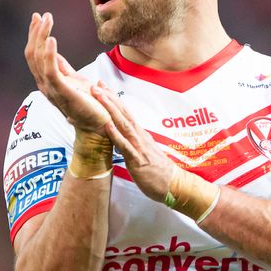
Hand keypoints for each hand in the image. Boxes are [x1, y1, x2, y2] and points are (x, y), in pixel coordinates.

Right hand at [24, 12, 109, 132]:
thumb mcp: (75, 80)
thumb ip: (63, 68)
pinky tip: (52, 39)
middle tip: (42, 15)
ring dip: (42, 37)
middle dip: (36, 33)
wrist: (100, 125)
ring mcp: (52, 90)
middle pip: (33, 54)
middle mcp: (45, 85)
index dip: (35, 35)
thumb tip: (54, 52)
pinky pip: (51, 70)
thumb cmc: (90, 103)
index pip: (35, 54)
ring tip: (47, 20)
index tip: (38, 17)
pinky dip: (49, 54)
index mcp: (48, 80)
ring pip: (39, 59)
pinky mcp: (63, 92)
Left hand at [91, 82, 174, 200]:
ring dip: (110, 110)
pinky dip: (116, 134)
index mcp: (140, 134)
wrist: (173, 184)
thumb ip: (134, 142)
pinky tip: (107, 125)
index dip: (114, 99)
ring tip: (99, 97)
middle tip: (96, 85)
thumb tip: (123, 135)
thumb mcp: (144, 152)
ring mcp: (139, 147)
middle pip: (123, 113)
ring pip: (123, 124)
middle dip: (109, 98)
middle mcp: (139, 136)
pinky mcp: (137, 160)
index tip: (103, 87)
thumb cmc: (158, 171)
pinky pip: (125, 146)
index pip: (125, 113)